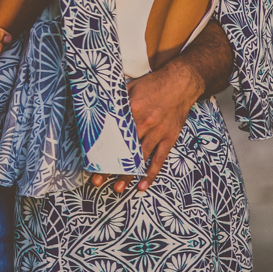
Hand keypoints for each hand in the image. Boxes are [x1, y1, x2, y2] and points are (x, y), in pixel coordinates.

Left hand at [89, 60, 201, 192]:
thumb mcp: (130, 86)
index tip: (91, 159)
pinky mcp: (169, 138)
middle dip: (111, 166)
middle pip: (124, 148)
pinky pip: (159, 160)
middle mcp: (145, 122)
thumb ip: (115, 99)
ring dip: (128, 175)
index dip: (101, 147)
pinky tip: (142, 186)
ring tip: (116, 188)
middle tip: (97, 180)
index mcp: (132, 108)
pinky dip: (151, 174)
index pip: (113, 132)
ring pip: (140, 158)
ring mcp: (158, 132)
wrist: (181, 82)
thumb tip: (96, 107)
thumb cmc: (152, 84)